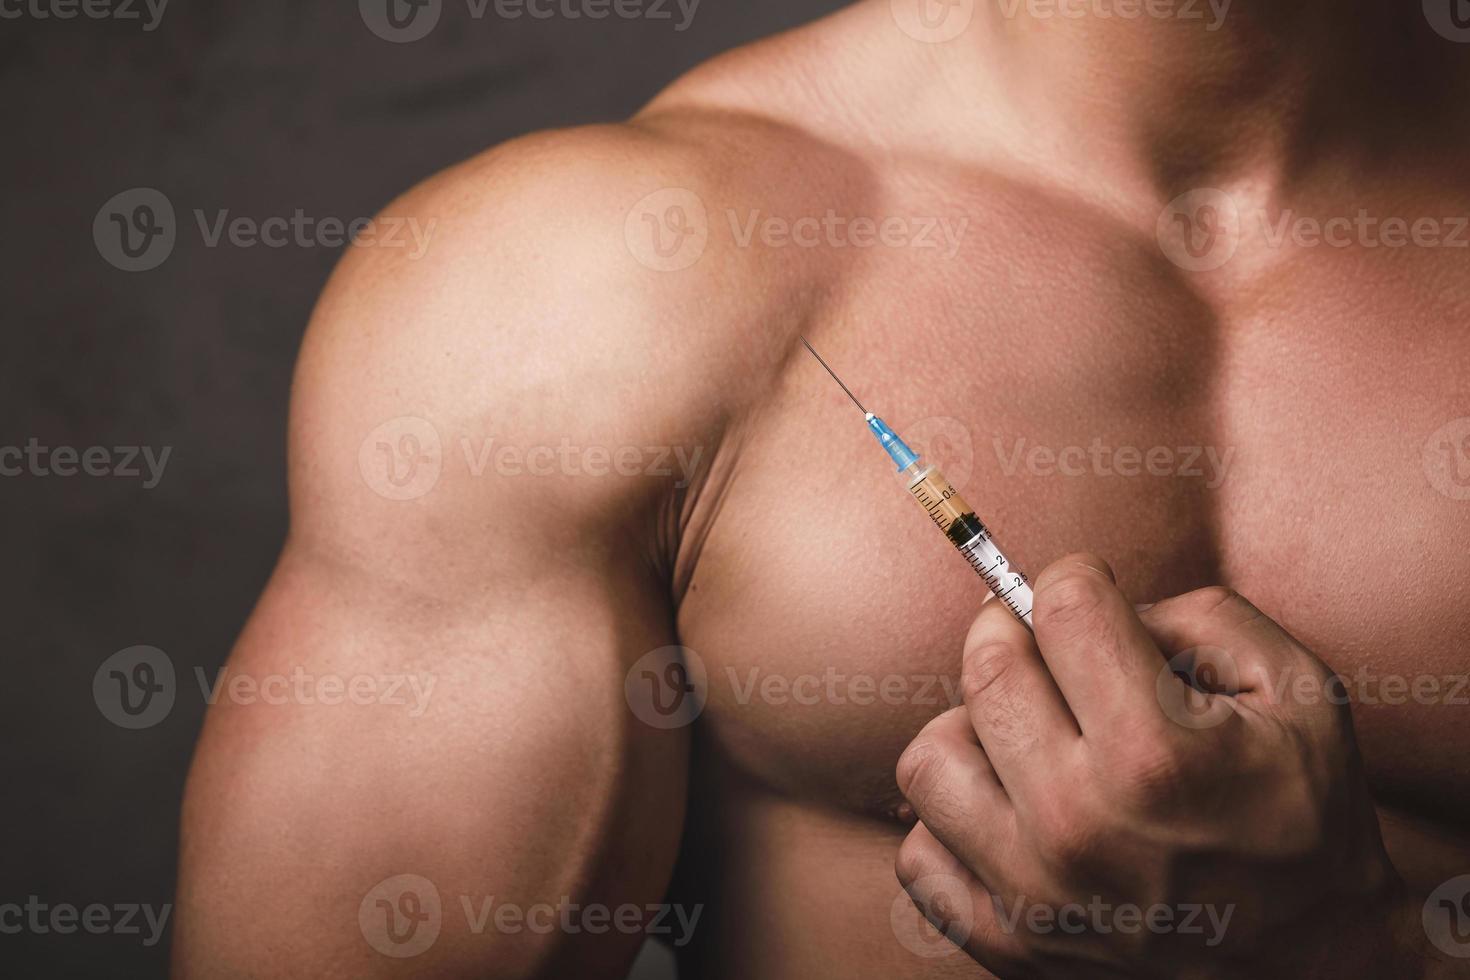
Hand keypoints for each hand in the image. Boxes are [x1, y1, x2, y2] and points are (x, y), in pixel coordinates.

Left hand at [894, 553, 1421, 978]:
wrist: (1316, 964)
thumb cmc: (1306, 820)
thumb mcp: (1300, 694)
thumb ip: (1200, 617)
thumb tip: (1097, 601)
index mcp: (1156, 756)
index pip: (1061, 609)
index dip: (1078, 580)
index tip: (1092, 594)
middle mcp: (1079, 824)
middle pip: (987, 668)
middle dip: (1017, 632)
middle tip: (1050, 647)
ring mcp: (1034, 893)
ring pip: (932, 756)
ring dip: (972, 729)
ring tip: (1027, 735)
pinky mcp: (1007, 944)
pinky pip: (918, 853)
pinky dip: (952, 823)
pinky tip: (1009, 811)